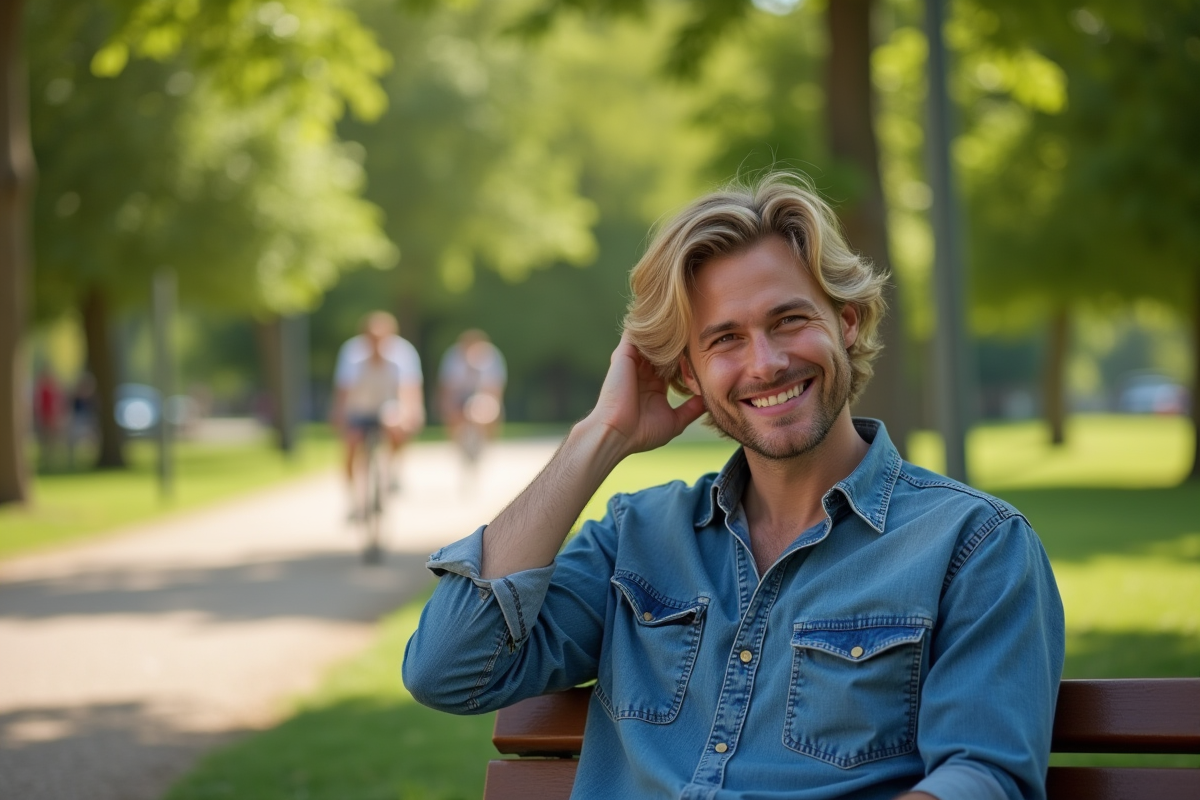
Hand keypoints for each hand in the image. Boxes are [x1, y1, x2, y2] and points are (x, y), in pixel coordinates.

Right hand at [586, 333, 704, 457]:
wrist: (618, 432)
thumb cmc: (642, 432)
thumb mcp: (675, 422)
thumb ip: (691, 410)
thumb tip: (709, 401)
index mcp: (654, 386)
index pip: (673, 365)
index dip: (688, 359)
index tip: (705, 353)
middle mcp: (643, 372)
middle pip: (664, 350)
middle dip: (680, 343)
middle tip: (699, 334)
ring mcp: (633, 362)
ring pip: (652, 340)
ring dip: (667, 333)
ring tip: (687, 322)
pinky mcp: (624, 353)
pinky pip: (638, 333)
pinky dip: (650, 327)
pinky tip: (670, 323)